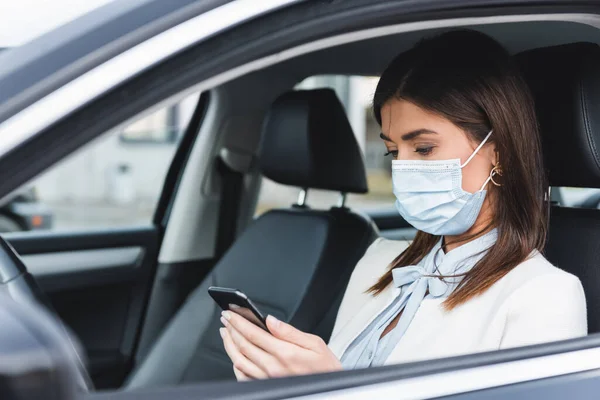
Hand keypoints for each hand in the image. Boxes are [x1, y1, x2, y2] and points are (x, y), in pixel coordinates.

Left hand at [219, 311, 341, 379]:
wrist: (331, 391)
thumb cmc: (326, 368)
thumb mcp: (315, 343)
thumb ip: (290, 332)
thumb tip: (271, 320)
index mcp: (286, 354)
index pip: (254, 333)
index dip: (239, 321)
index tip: (230, 313)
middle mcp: (274, 369)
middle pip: (243, 346)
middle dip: (231, 329)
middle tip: (225, 318)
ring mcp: (267, 380)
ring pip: (239, 361)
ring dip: (229, 345)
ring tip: (226, 333)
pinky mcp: (266, 388)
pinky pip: (244, 377)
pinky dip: (235, 365)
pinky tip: (234, 356)